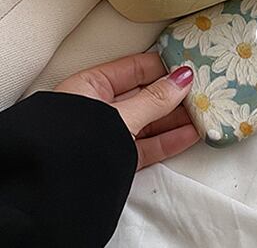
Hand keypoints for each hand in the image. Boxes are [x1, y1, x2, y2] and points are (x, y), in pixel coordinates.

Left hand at [55, 53, 198, 168]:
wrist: (53, 193)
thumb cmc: (74, 145)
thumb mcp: (121, 116)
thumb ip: (154, 99)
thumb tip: (181, 79)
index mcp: (89, 86)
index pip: (132, 68)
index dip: (161, 66)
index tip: (188, 63)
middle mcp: (97, 108)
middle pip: (143, 95)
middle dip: (173, 93)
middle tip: (202, 88)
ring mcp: (107, 135)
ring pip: (148, 121)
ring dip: (176, 117)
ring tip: (203, 111)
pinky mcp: (117, 160)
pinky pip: (147, 144)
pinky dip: (169, 139)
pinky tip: (190, 133)